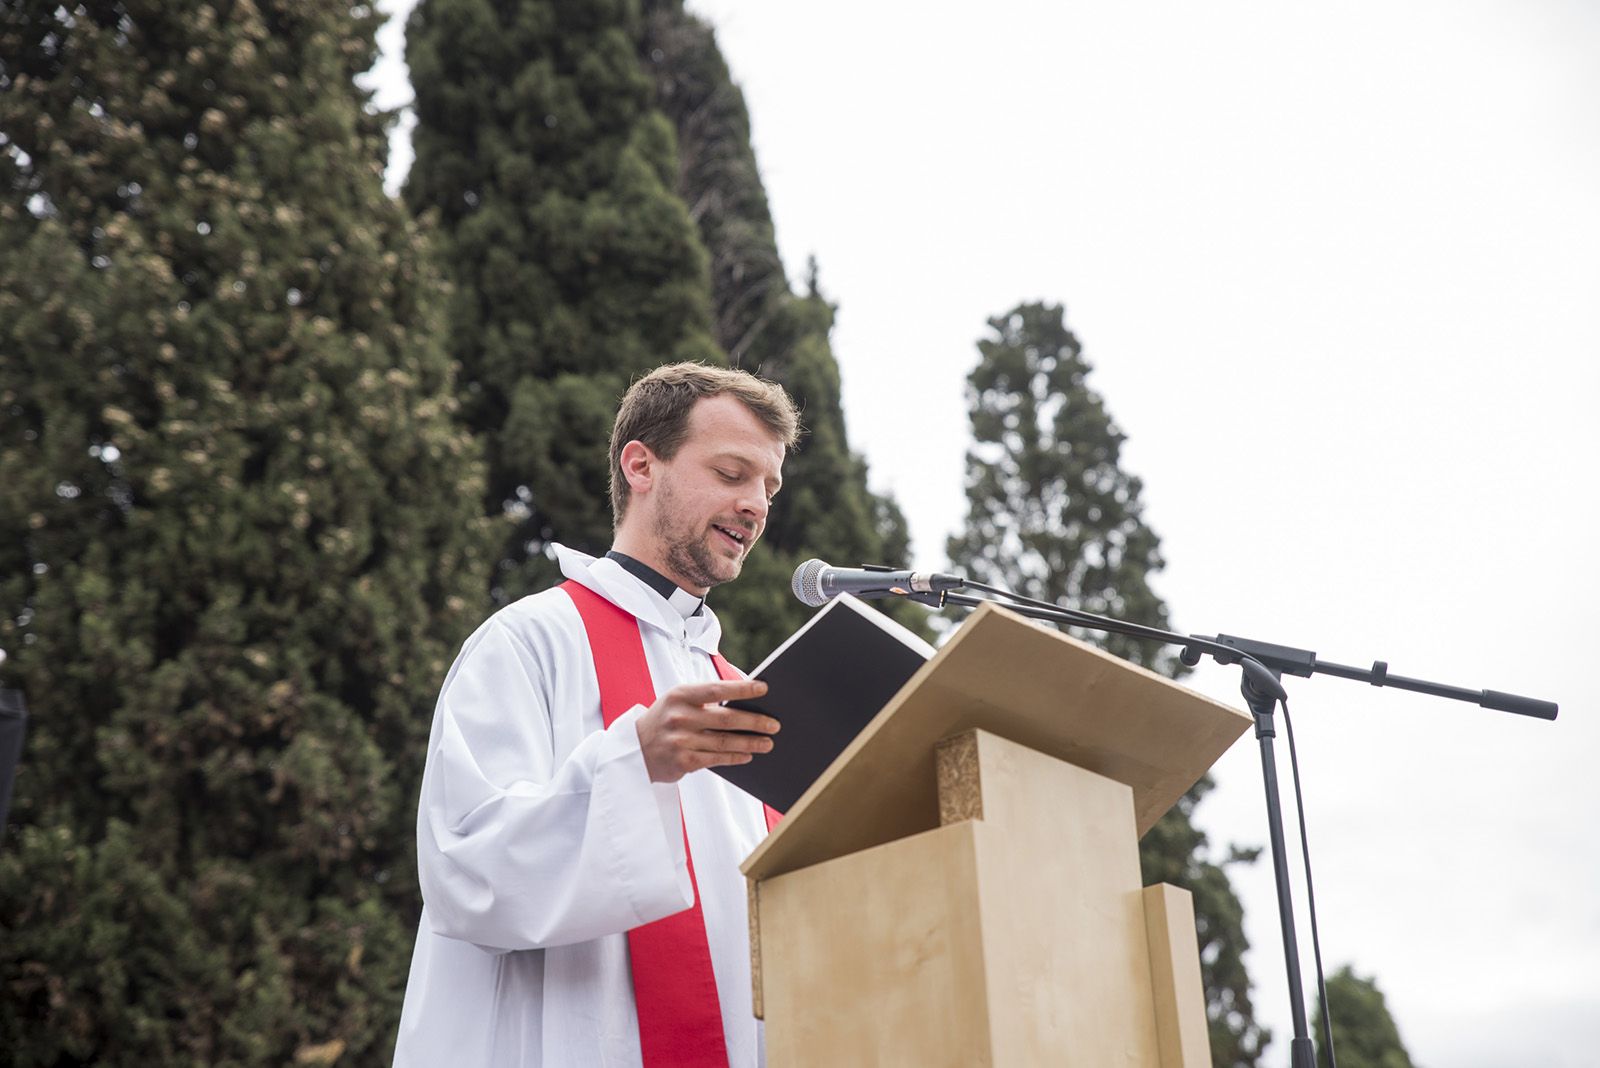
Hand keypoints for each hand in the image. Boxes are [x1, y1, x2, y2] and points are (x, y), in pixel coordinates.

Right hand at [634, 679, 780, 783]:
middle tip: (774, 725)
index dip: (742, 688)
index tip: (764, 689)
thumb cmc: (665, 719)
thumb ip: (705, 701)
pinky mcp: (682, 762)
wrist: (634, 749)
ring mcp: (680, 740)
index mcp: (680, 695)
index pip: (717, 689)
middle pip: (726, 719)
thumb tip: (745, 704)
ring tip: (768, 743)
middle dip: (754, 722)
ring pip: (724, 742)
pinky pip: (716, 759)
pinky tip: (748, 756)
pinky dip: (734, 757)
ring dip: (750, 743)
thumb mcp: (677, 702)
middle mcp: (680, 716)